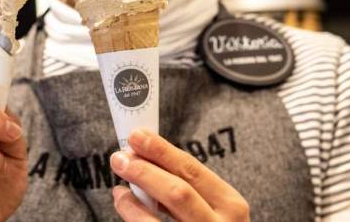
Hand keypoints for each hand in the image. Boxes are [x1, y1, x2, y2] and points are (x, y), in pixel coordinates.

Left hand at [109, 130, 248, 221]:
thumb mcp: (213, 207)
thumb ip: (186, 186)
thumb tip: (144, 157)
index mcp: (231, 206)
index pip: (192, 170)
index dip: (161, 151)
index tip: (137, 136)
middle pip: (177, 193)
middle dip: (144, 172)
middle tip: (119, 158)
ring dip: (131, 201)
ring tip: (118, 188)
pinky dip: (132, 217)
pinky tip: (124, 206)